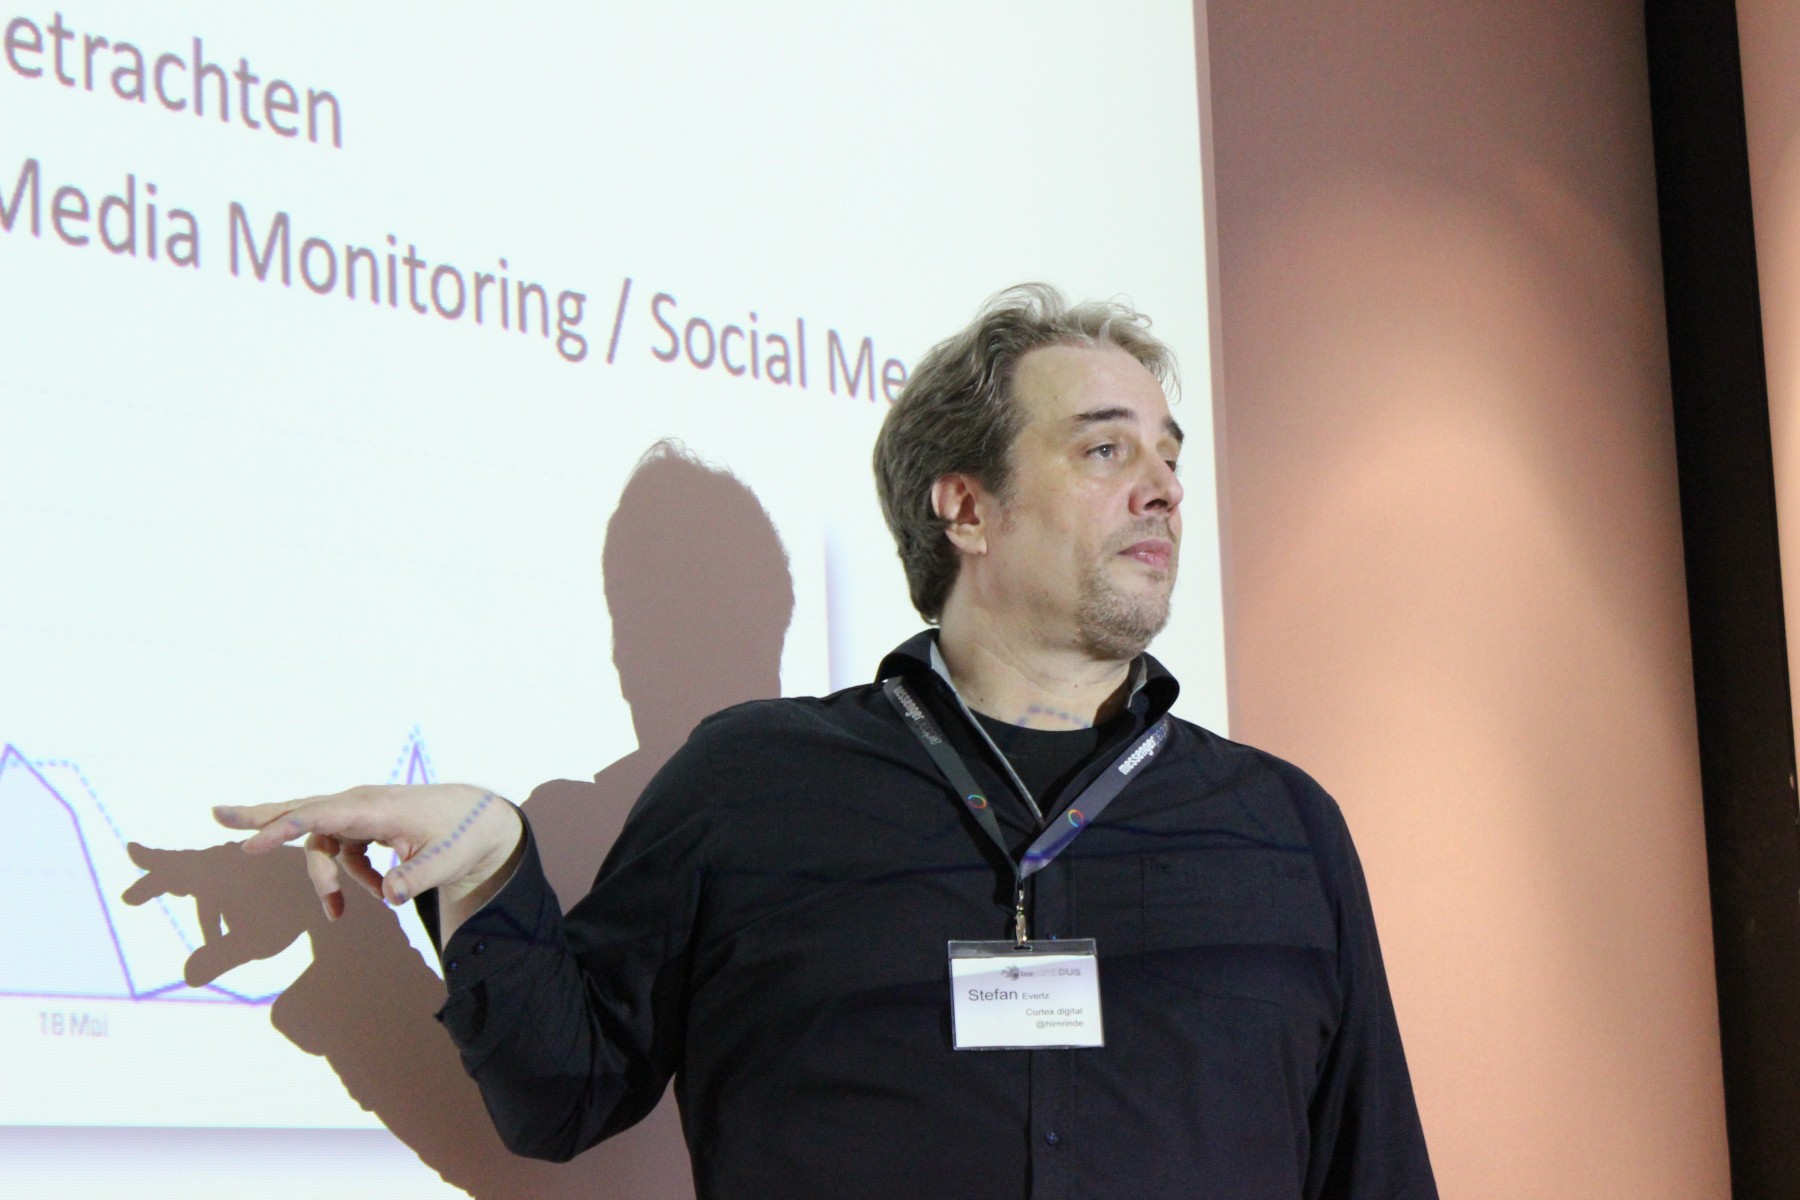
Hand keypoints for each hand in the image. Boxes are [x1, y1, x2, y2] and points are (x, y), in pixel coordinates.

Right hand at [213, 784, 523, 924]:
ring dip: (326, 879)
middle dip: (259, 816)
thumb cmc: (461, 835)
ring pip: (319, 840)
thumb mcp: (446, 861)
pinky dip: (350, 876)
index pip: (319, 816)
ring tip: (335, 914)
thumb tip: (390, 897)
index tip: (249, 846)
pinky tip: (378, 891)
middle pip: (300, 809)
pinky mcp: (364, 825)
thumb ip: (416, 878)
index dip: (282, 830)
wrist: (479, 819)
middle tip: (215, 814)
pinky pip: (342, 852)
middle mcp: (360, 804)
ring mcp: (360, 813)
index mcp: (372, 808)